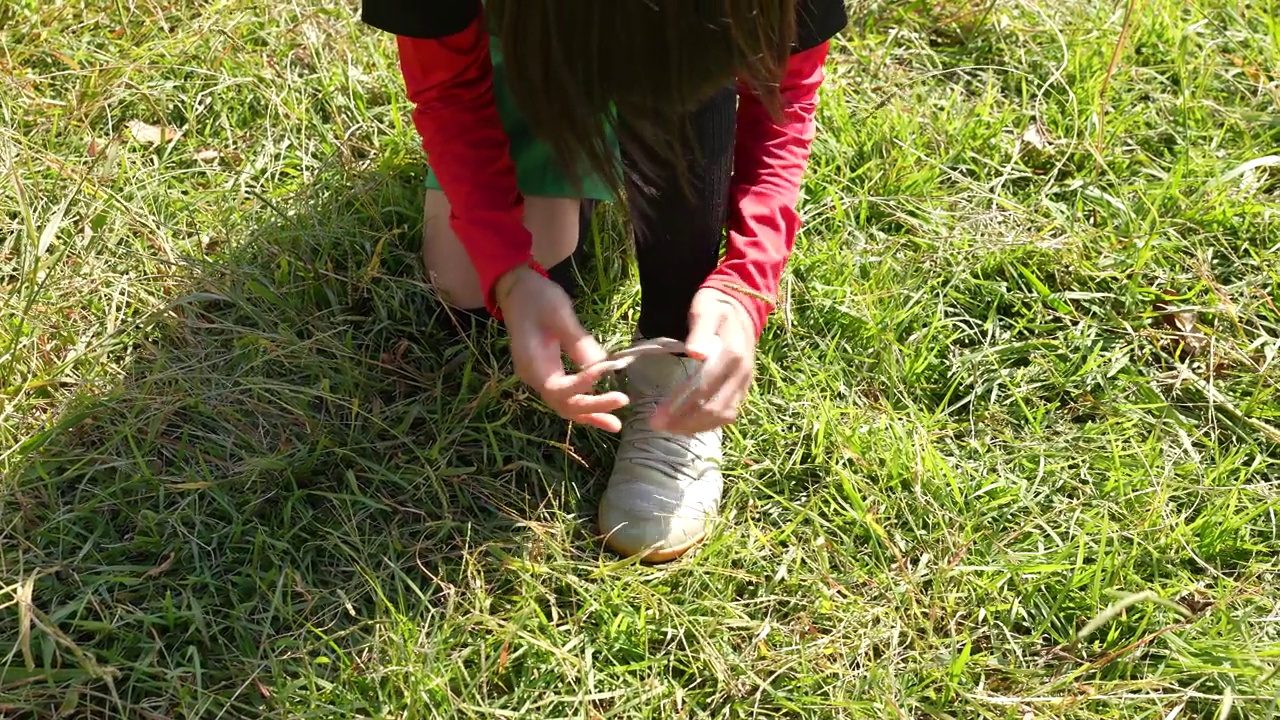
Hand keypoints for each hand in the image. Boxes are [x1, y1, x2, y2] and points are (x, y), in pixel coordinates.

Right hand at [495, 265, 629, 431]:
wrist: (517, 289)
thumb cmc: (536, 297)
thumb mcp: (558, 313)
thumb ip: (577, 341)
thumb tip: (602, 365)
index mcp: (531, 364)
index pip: (558, 388)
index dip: (583, 385)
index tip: (606, 371)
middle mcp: (533, 377)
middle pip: (563, 404)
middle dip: (592, 407)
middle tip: (622, 401)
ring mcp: (540, 377)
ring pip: (565, 405)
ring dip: (590, 414)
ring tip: (615, 424)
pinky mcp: (549, 374)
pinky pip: (566, 396)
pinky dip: (584, 405)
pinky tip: (604, 414)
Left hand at [651, 287, 756, 434]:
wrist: (741, 306)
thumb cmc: (715, 307)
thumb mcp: (705, 310)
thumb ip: (700, 331)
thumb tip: (695, 353)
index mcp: (732, 354)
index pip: (704, 388)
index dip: (679, 406)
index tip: (656, 416)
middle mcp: (742, 372)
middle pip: (713, 407)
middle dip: (684, 421)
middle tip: (656, 425)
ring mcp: (745, 382)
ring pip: (723, 415)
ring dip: (695, 426)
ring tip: (669, 429)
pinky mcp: (743, 388)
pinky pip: (728, 413)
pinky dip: (708, 423)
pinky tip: (687, 425)